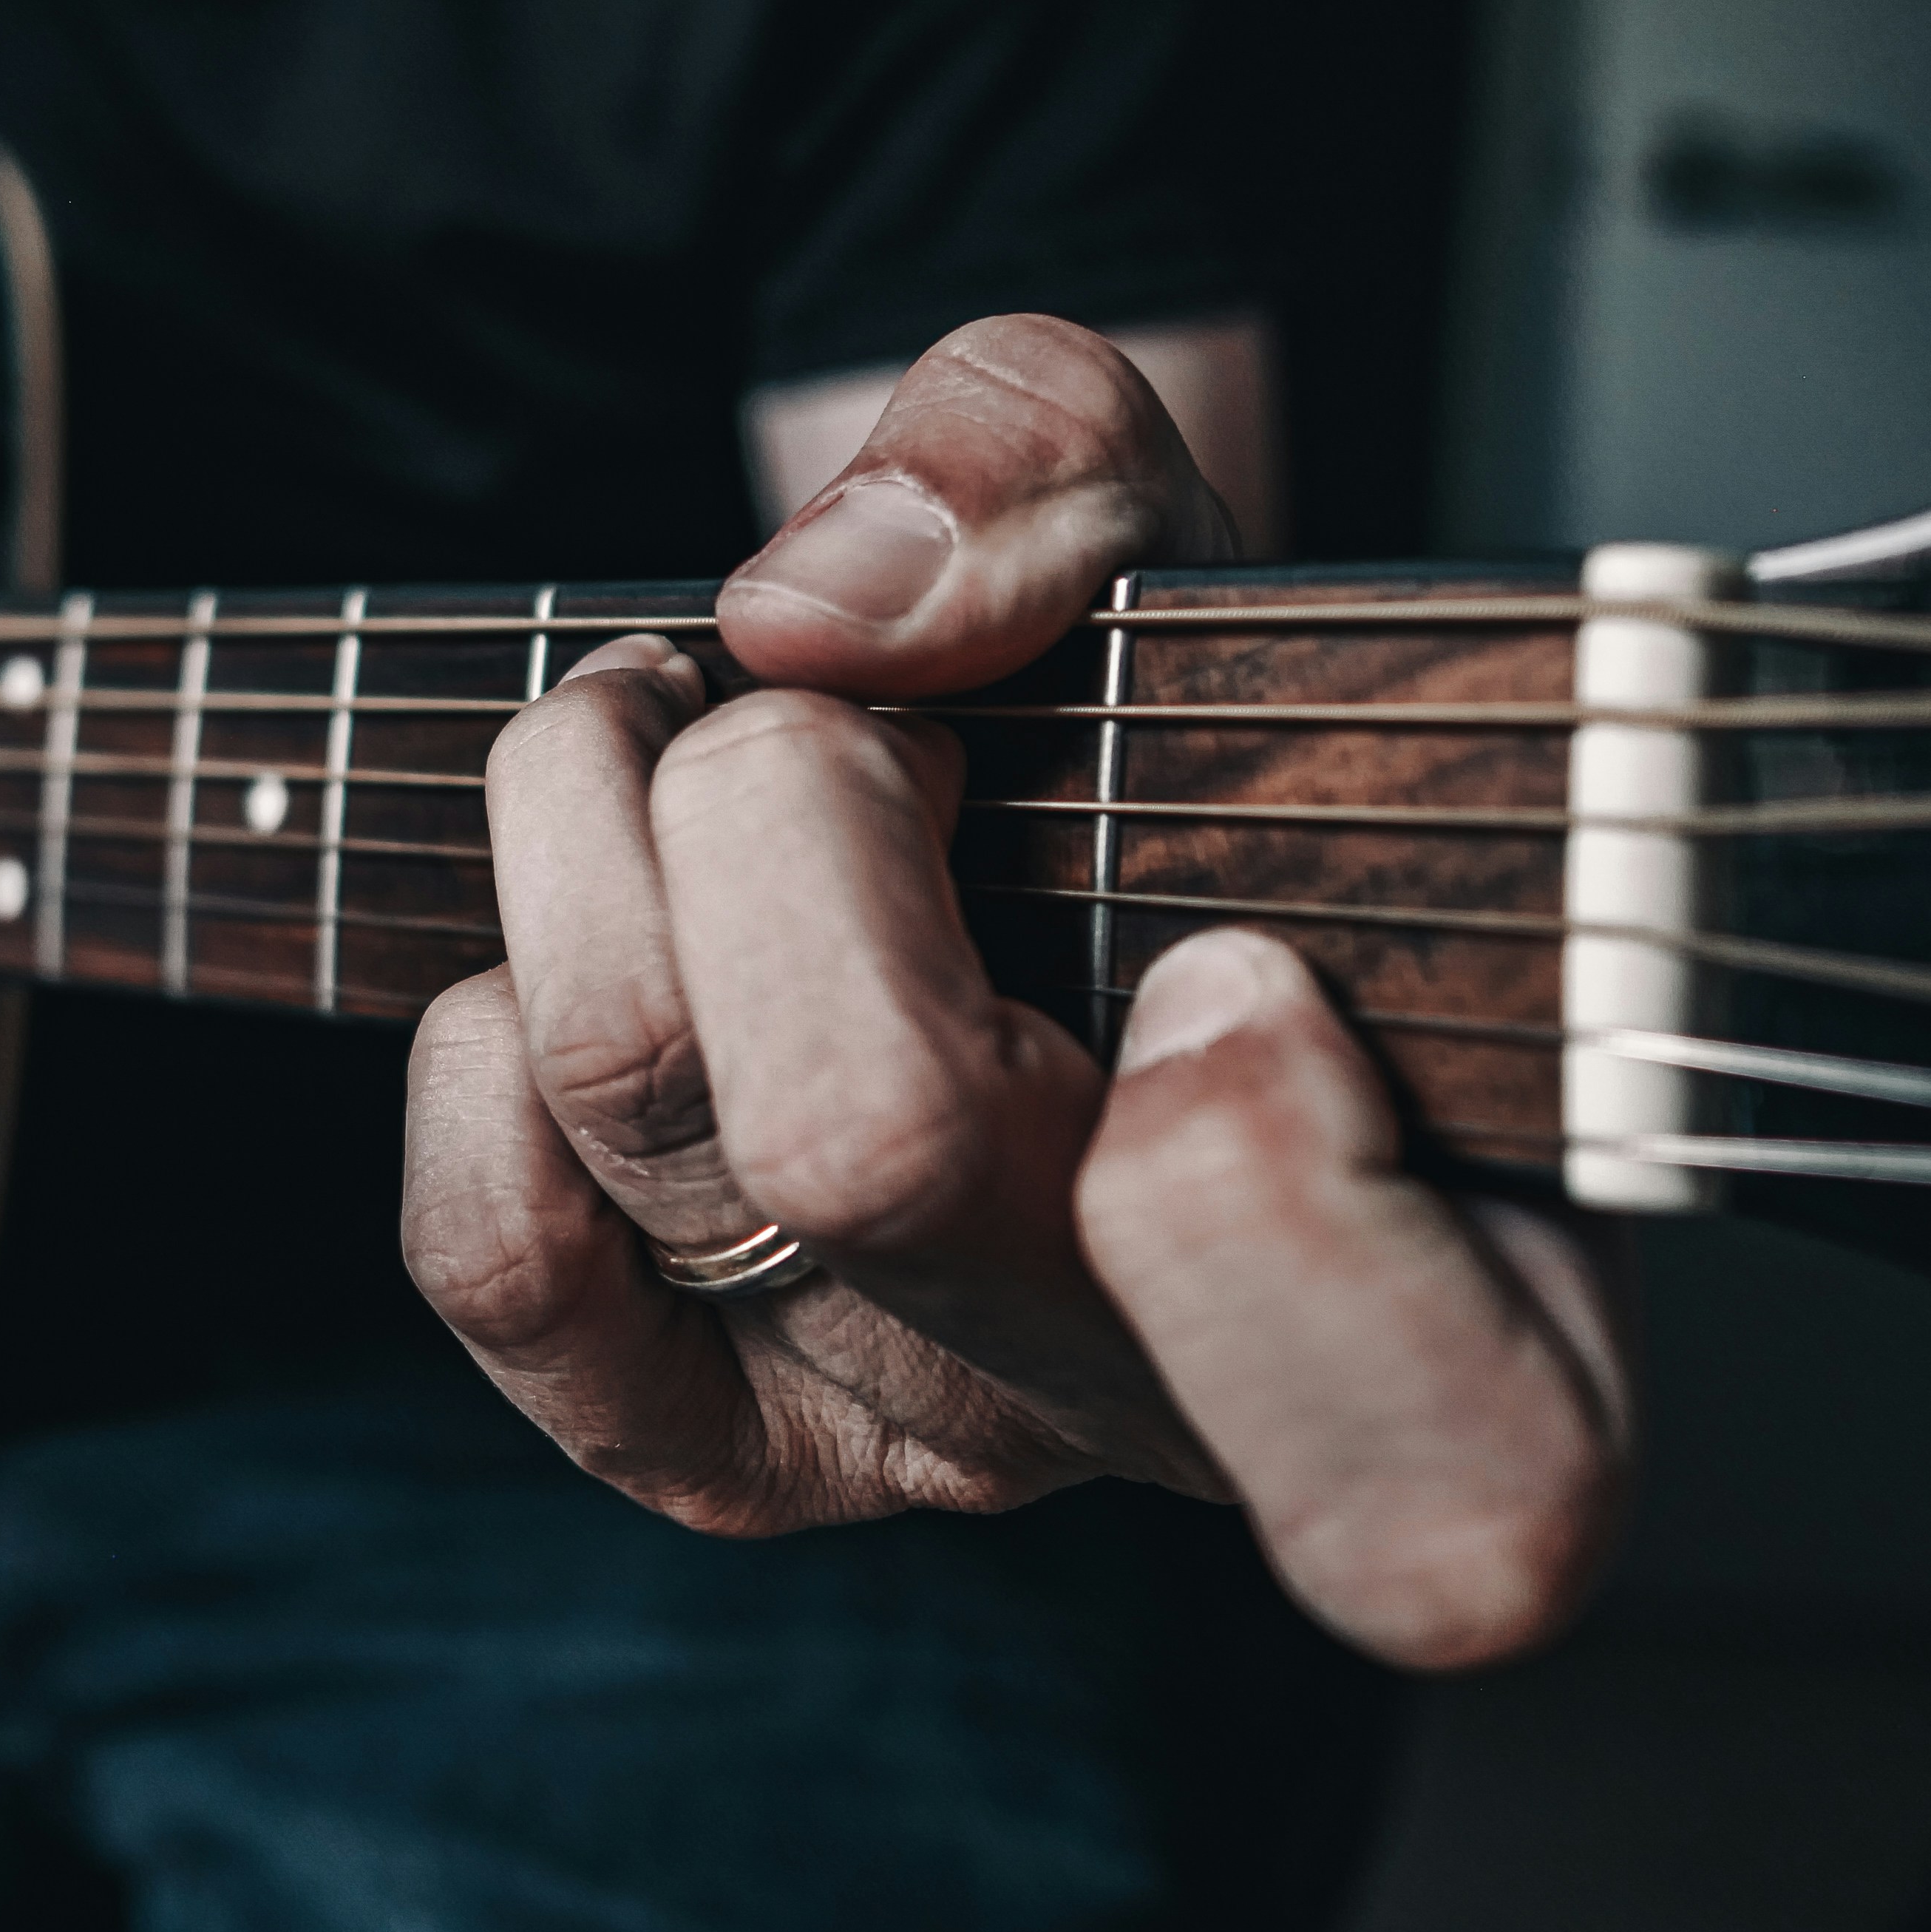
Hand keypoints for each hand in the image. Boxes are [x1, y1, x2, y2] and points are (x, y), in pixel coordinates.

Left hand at [401, 316, 1630, 1671]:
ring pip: (646, 1118)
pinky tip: (589, 923)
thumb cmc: (1131, 701)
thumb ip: (1048, 464)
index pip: (1444, 1467)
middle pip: (865, 1134)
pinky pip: (502, 1261)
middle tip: (848, 720)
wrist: (994, 829)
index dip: (1278, 1205)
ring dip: (600, 838)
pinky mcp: (715, 1443)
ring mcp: (920, 1430)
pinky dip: (483, 1043)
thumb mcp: (1151, 507)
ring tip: (676, 735)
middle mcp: (1166, 1398)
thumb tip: (819, 618)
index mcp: (1447, 1252)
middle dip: (791, 805)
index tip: (1225, 964)